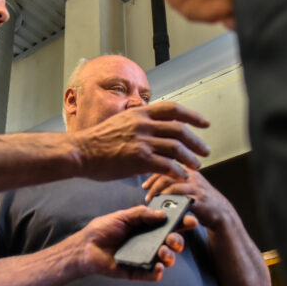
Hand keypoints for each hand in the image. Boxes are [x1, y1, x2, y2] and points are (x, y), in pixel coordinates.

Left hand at [71, 204, 196, 280]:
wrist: (86, 246)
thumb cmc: (104, 229)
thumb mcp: (123, 216)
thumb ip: (142, 214)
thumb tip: (163, 214)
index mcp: (149, 228)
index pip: (170, 225)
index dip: (182, 223)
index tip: (191, 220)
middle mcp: (150, 243)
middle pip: (173, 243)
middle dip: (178, 241)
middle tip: (172, 239)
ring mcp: (146, 257)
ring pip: (167, 259)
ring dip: (170, 255)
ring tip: (163, 251)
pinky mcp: (138, 272)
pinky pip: (152, 275)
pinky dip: (158, 272)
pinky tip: (158, 267)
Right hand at [73, 101, 209, 180]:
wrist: (80, 151)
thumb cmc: (97, 141)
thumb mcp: (120, 122)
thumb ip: (139, 124)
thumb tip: (152, 130)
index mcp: (140, 113)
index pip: (173, 109)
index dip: (192, 116)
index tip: (204, 123)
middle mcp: (143, 124)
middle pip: (179, 129)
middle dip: (196, 141)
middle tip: (205, 151)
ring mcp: (141, 141)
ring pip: (176, 147)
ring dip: (190, 158)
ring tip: (197, 166)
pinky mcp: (138, 158)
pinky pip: (166, 165)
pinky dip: (178, 171)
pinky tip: (182, 176)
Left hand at [143, 167, 232, 230]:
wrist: (222, 213)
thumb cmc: (202, 200)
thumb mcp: (191, 186)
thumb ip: (177, 181)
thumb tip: (155, 182)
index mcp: (189, 170)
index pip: (167, 165)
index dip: (153, 176)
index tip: (145, 185)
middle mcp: (193, 176)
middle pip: (167, 173)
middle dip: (154, 184)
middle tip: (147, 194)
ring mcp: (197, 188)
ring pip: (173, 185)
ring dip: (159, 193)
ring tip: (152, 201)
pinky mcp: (199, 200)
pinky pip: (181, 198)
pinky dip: (169, 202)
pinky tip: (163, 206)